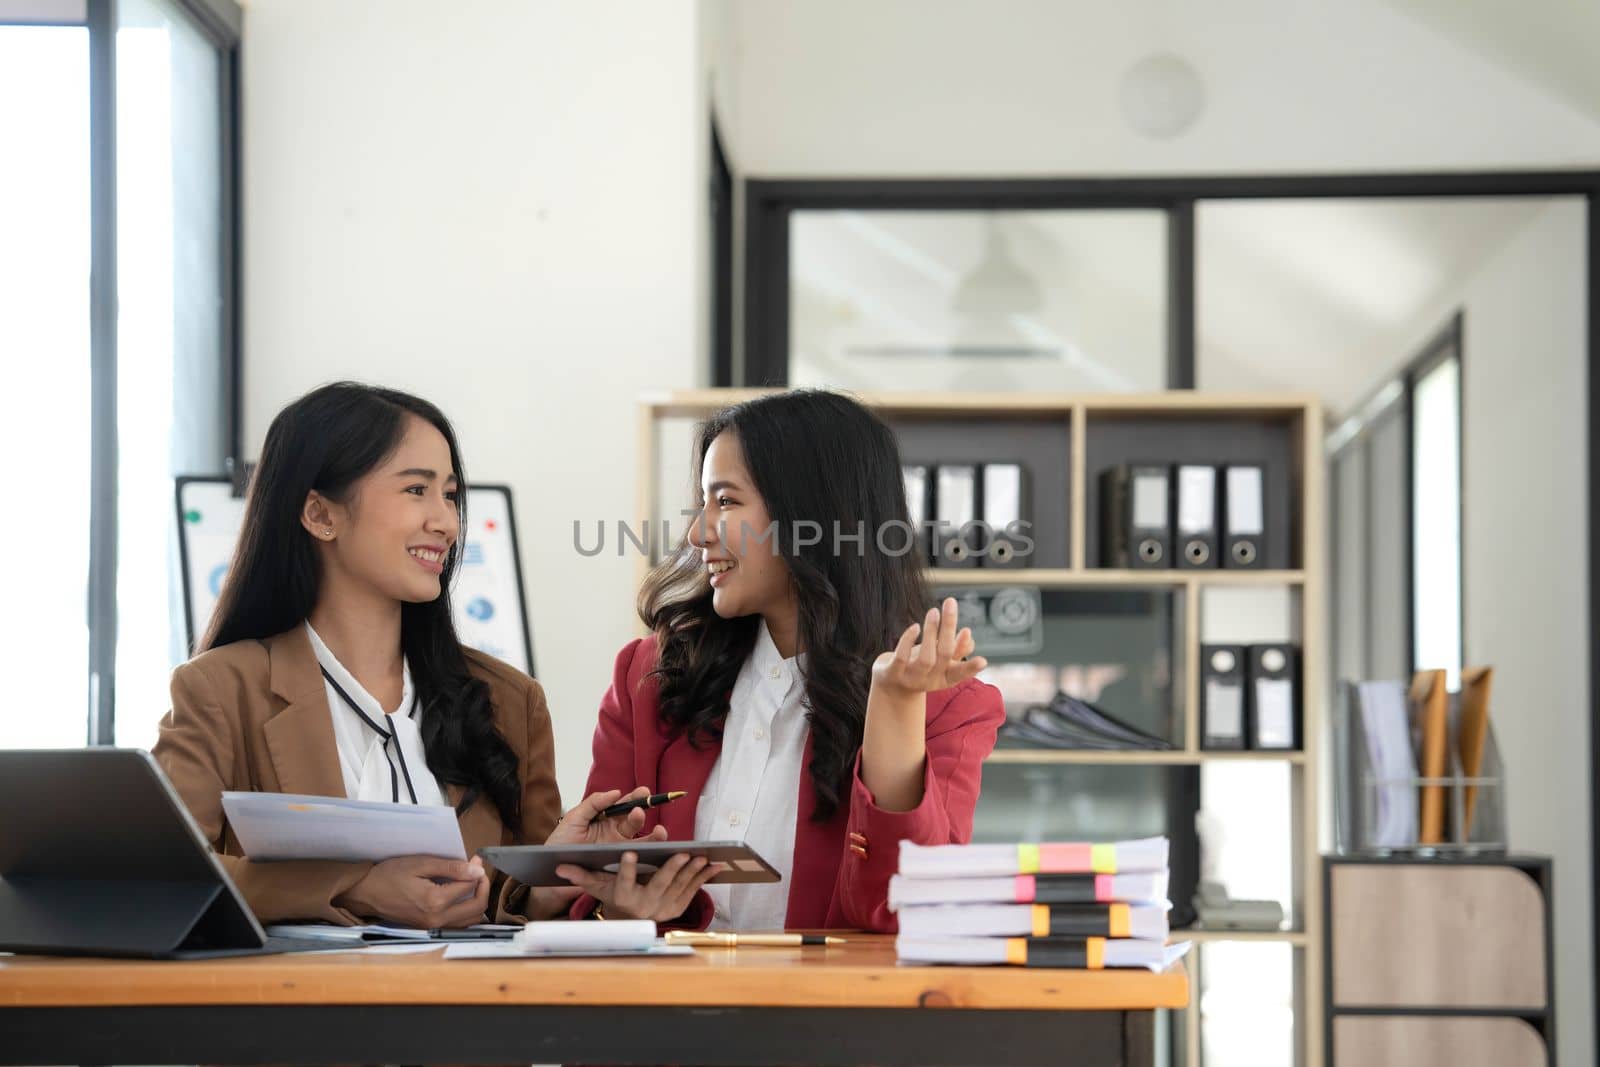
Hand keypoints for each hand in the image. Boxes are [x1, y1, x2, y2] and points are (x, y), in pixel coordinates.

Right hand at [335, 854, 488, 928]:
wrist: (365, 893)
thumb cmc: (389, 875)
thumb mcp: (421, 864)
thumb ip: (451, 868)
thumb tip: (477, 871)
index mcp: (435, 902)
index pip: (470, 887)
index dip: (476, 871)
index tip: (475, 858)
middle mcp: (437, 919)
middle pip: (477, 908)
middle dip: (483, 887)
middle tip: (478, 871)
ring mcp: (433, 927)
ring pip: (470, 920)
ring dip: (477, 901)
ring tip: (472, 883)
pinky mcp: (428, 928)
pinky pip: (457, 924)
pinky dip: (466, 911)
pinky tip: (462, 897)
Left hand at [525, 788, 672, 917]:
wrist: (550, 870)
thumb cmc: (560, 842)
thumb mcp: (574, 818)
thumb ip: (593, 803)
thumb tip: (616, 792)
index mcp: (606, 819)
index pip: (624, 805)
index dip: (635, 798)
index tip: (644, 791)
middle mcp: (616, 833)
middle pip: (635, 822)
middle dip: (642, 814)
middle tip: (641, 811)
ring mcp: (618, 851)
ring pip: (642, 842)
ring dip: (653, 837)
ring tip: (660, 833)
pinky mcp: (618, 868)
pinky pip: (636, 862)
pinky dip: (647, 858)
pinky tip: (655, 853)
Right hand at [555, 850, 722, 922]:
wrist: (630, 920)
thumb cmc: (613, 896)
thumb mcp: (597, 887)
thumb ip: (582, 876)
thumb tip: (559, 866)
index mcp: (624, 897)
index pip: (623, 883)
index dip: (627, 869)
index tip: (630, 852)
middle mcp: (644, 906)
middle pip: (659, 886)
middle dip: (672, 870)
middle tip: (682, 853)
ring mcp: (662, 909)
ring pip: (680, 888)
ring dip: (693, 872)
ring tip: (703, 855)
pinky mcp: (677, 908)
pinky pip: (693, 891)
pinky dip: (704, 878)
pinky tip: (714, 865)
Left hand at [871, 597, 987, 696]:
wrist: (891, 687)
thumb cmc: (920, 668)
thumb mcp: (939, 660)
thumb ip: (955, 649)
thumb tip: (967, 634)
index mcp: (945, 678)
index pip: (960, 673)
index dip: (971, 668)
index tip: (983, 660)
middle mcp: (930, 680)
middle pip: (944, 654)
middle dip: (948, 627)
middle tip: (951, 602)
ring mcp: (911, 678)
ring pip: (926, 658)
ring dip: (931, 631)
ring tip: (934, 611)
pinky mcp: (893, 673)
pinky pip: (901, 657)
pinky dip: (909, 640)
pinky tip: (916, 626)